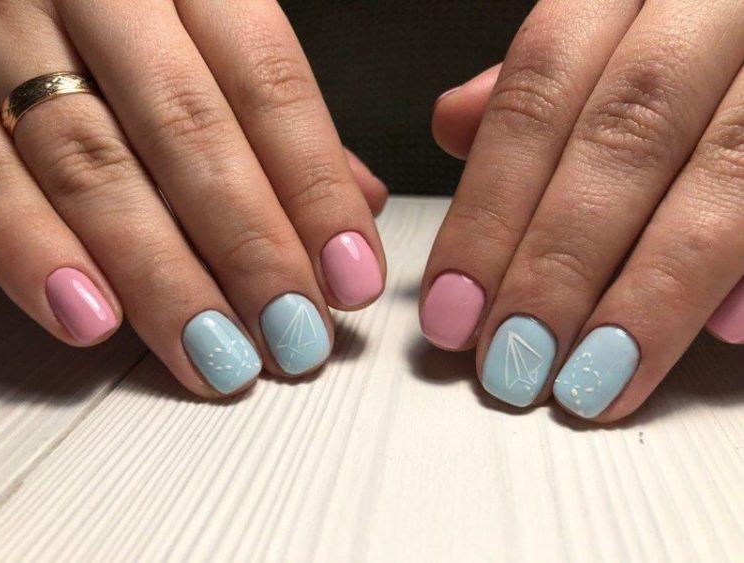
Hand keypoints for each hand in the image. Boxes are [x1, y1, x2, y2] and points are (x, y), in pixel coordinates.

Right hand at [0, 1, 386, 396]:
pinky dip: (37, 254)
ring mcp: (9, 39)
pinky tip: (95, 320)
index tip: (349, 276)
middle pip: (189, 131)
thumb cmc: (137, 14)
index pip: (269, 82)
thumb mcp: (213, 28)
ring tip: (214, 351)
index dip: (316, 188)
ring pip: (92, 166)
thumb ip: (278, 114)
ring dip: (161, 276)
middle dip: (249, 248)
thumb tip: (356, 199)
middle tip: (292, 332)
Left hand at [421, 0, 743, 421]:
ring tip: (596, 377)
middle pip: (624, 138)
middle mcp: (715, 5)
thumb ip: (541, 85)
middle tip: (516, 359)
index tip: (453, 309)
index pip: (538, 93)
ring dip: (654, 291)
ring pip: (725, 173)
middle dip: (560, 262)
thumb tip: (455, 124)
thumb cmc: (683, 30)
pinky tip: (725, 332)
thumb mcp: (606, 27)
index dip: (488, 209)